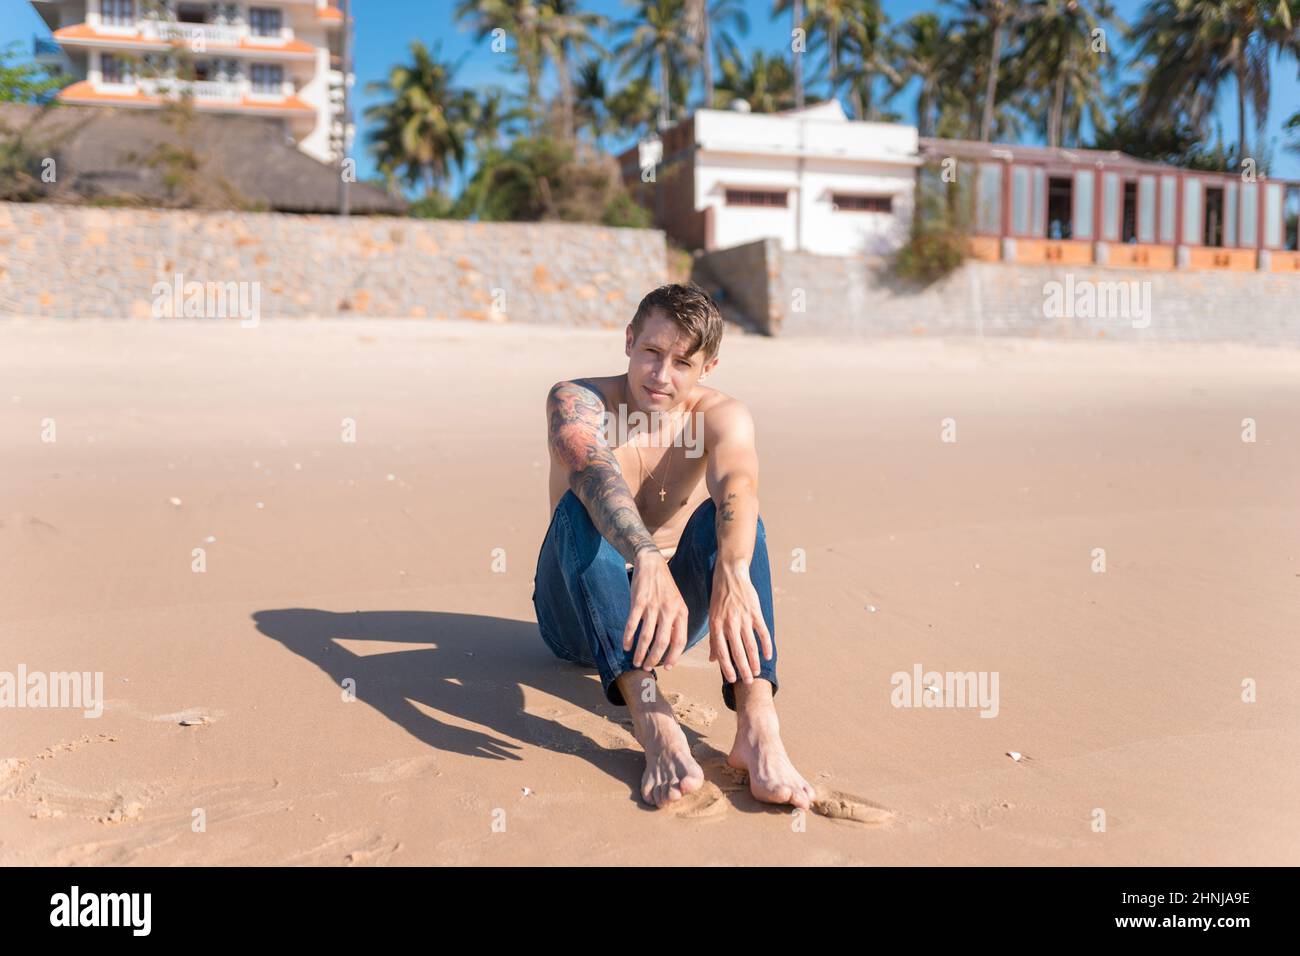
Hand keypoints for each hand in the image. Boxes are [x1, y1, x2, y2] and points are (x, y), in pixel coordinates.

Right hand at [623, 551, 688, 670]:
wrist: (652, 563)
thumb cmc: (665, 587)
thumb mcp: (677, 603)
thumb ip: (675, 623)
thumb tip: (671, 647)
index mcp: (681, 612)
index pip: (680, 640)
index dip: (673, 656)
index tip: (666, 667)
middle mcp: (669, 610)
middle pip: (662, 642)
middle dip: (654, 659)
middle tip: (647, 668)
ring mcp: (653, 606)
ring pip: (646, 636)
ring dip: (640, 652)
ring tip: (636, 662)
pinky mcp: (638, 601)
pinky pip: (632, 624)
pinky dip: (628, 637)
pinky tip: (626, 646)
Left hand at [707, 561, 772, 683]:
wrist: (730, 574)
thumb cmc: (719, 597)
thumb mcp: (711, 617)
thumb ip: (714, 639)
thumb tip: (713, 660)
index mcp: (716, 625)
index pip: (722, 652)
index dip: (727, 668)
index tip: (732, 680)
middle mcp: (729, 623)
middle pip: (737, 652)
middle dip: (743, 669)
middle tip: (748, 682)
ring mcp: (743, 618)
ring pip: (750, 645)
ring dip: (754, 661)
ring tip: (757, 672)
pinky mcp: (755, 612)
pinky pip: (762, 632)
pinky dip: (766, 645)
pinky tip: (768, 656)